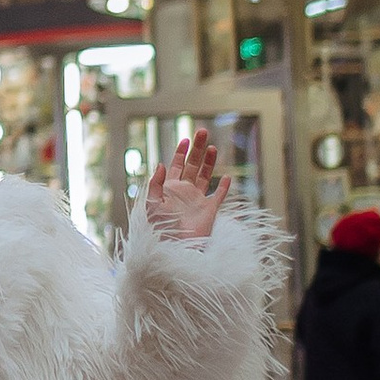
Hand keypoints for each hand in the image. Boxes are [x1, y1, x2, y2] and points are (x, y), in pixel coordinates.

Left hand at [145, 128, 228, 243]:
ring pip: (205, 176)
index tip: (186, 139)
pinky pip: (218, 196)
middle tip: (203, 132)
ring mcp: (197, 200)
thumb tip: (160, 164)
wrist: (175, 248)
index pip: (176, 165)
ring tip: (213, 147)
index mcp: (170, 189)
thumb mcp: (151, 203)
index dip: (181, 152)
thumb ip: (155, 183)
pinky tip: (228, 178)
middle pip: (193, 165)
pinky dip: (224, 187)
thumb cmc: (160, 228)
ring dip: (209, 162)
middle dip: (197, 149)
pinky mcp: (209, 210)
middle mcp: (185, 191)